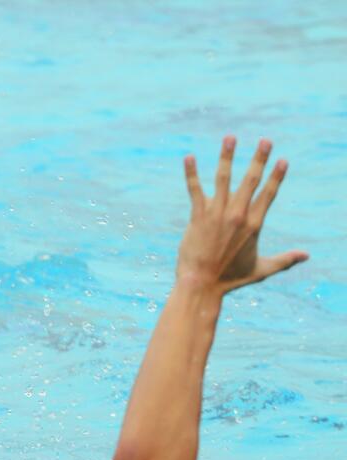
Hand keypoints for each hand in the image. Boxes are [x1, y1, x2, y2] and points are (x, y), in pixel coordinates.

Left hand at [176, 136, 307, 293]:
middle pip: (251, 181)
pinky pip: (195, 190)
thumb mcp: (262, 269)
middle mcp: (237, 216)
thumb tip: (307, 255)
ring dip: (227, 157)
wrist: (202, 285)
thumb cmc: (231, 279)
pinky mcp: (198, 217)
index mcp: (254, 225)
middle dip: (259, 159)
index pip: (268, 194)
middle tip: (265, 141)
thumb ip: (285, 260)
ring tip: (230, 138)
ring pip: (223, 179)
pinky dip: (191, 174)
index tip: (282, 160)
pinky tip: (189, 158)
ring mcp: (217, 215)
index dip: (276, 176)